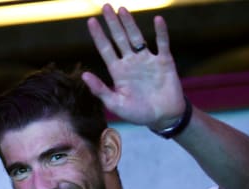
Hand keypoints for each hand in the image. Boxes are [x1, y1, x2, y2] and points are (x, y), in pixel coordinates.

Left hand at [82, 4, 184, 129]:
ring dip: (130, 24)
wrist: (163, 117)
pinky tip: (157, 20)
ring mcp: (147, 60)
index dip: (99, 36)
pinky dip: (160, 33)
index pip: (106, 49)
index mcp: (118, 72)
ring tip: (121, 9)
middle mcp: (131, 62)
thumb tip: (84, 75)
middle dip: (112, 23)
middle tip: (105, 6)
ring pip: (137, 38)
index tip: (90, 21)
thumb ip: (100, 89)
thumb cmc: (138, 113)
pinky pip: (162, 44)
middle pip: (119, 38)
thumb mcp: (115, 104)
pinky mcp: (164, 62)